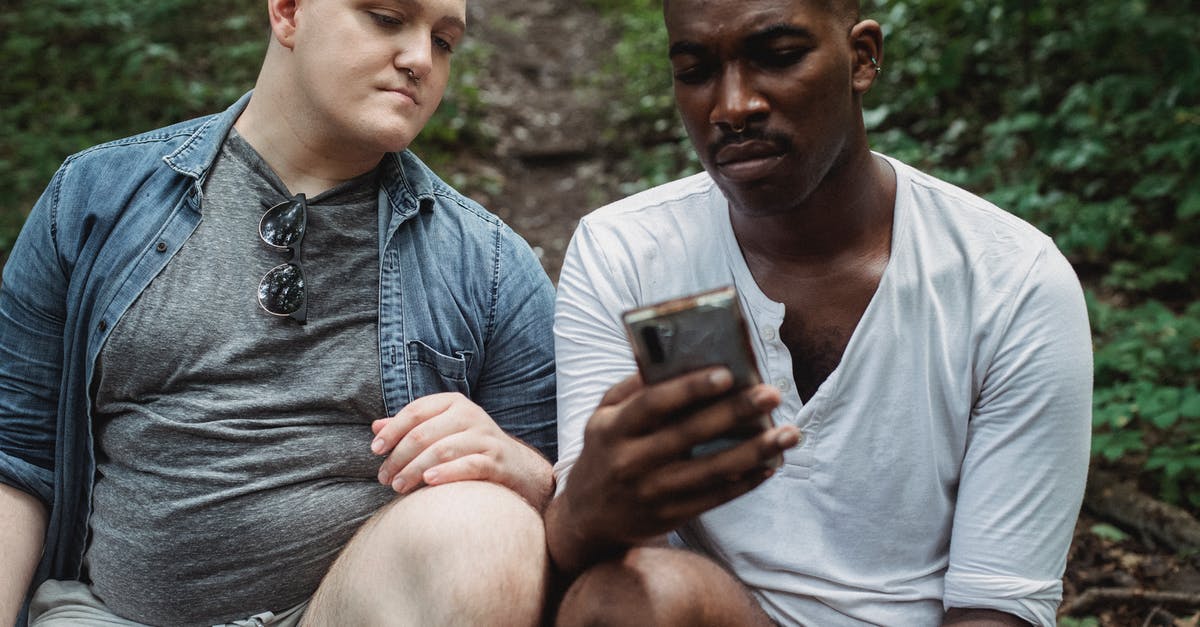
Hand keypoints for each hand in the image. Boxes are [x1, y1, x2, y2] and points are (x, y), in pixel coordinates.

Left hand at [371, 393, 553, 508]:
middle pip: (424, 434)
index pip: (415, 411)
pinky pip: (468, 465)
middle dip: (399, 457)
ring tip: (398, 487)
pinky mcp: (497, 460)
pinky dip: (446, 473)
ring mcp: (485, 437)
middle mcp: (470, 415)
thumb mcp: (441, 431)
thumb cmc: (469, 447)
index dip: (393, 431)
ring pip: (441, 451)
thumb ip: (411, 428)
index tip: (376, 450)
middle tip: (384, 478)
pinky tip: (428, 483)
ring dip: (414, 470)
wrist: (517, 466)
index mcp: (453, 403)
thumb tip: (376, 427)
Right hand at [546, 368, 799, 573]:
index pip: (653, 403)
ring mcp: (651, 493)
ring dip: (754, 451)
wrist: (587, 517)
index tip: (727, 373)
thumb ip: (633, 389)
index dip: (690, 388)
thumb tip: (676, 360)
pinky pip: (715, 498)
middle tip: (771, 394)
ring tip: (789, 432)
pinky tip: (772, 463)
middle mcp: (629, 462)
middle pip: (689, 434)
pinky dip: (746, 481)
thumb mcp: (603, 416)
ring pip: (710, 471)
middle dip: (734, 412)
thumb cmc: (604, 451)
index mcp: (611, 429)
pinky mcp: (670, 516)